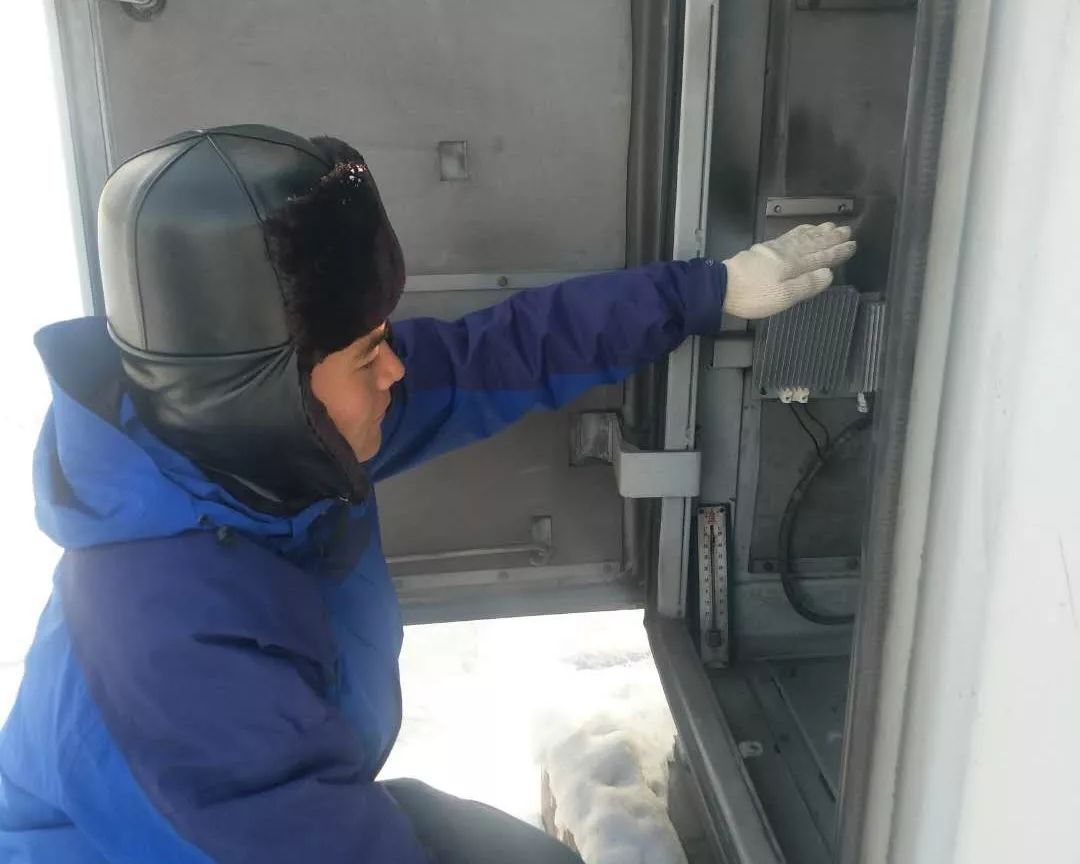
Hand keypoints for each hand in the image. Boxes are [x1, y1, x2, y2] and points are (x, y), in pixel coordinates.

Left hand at [722, 223, 856, 318]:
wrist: (721, 286)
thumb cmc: (753, 296)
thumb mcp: (783, 297)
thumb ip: (807, 285)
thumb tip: (829, 273)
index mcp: (794, 265)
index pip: (821, 257)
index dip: (837, 252)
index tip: (853, 245)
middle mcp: (787, 253)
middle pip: (813, 244)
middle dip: (831, 238)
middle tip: (847, 230)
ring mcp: (774, 249)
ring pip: (801, 237)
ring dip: (818, 232)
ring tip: (831, 226)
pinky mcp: (763, 250)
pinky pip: (788, 236)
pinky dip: (800, 231)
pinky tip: (803, 231)